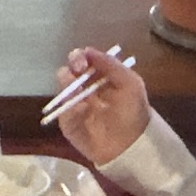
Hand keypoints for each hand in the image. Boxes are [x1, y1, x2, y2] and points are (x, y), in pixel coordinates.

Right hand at [50, 48, 147, 164]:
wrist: (131, 145)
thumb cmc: (133, 112)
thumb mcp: (130, 83)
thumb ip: (111, 65)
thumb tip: (87, 50)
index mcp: (99, 77)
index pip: (83, 61)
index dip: (80, 57)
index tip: (83, 60)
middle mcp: (84, 89)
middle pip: (69, 71)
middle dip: (71, 67)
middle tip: (77, 70)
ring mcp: (74, 106)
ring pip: (62, 89)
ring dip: (67, 85)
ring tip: (76, 89)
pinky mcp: (68, 123)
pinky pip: (63, 111)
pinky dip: (70, 108)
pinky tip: (81, 109)